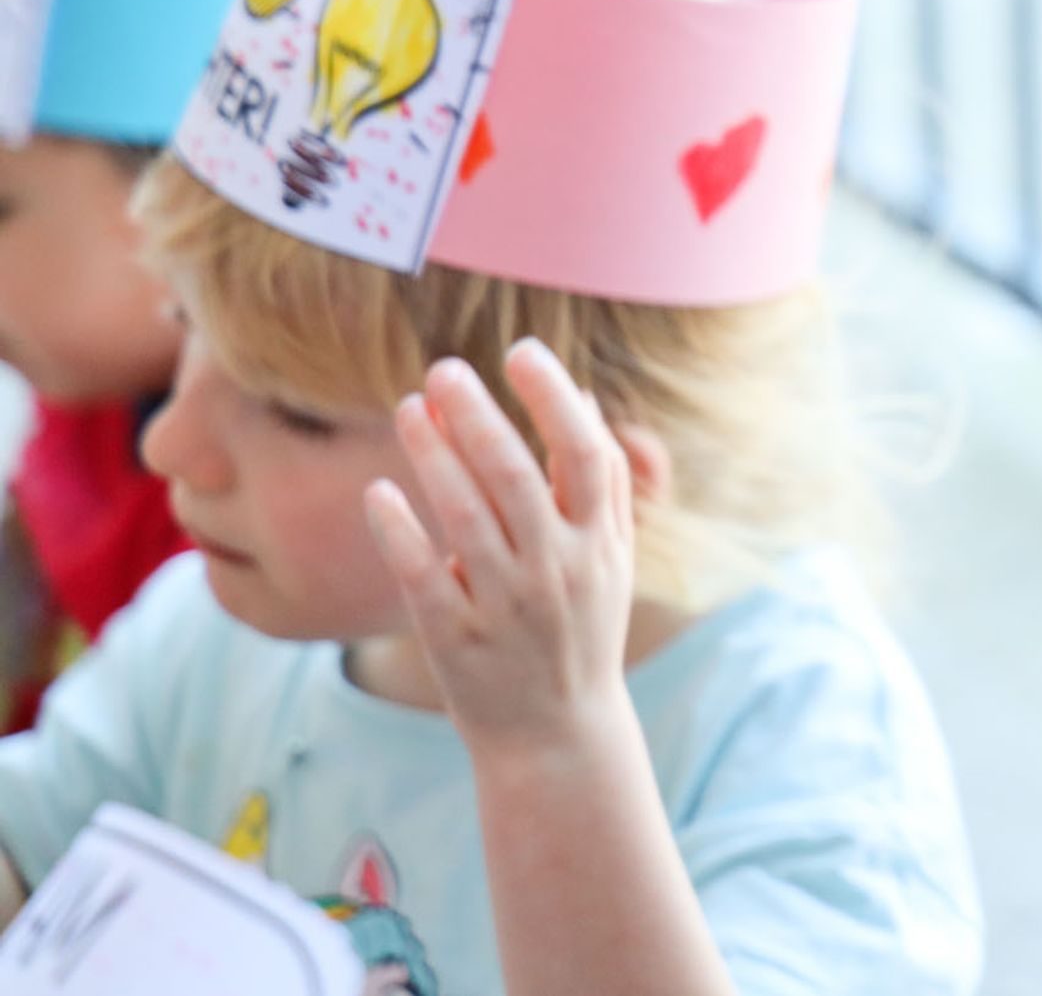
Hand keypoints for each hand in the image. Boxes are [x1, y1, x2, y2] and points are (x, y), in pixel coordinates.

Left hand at [365, 340, 637, 757]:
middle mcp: (556, 571)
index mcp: (599, 545)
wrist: (557, 738)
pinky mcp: (454, 638)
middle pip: (513, 476)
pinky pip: (421, 574)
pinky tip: (380, 491)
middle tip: (442, 369)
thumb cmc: (579, 632)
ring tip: (407, 409)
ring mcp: (504, 606)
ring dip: (432, 456)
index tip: (522, 354)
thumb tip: (582, 397)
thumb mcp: (610, 561)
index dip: (554, 399)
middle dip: (477, 415)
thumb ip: (603, 484)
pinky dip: (400, 530)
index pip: (584, 454)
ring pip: (463, 517)